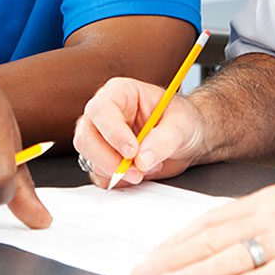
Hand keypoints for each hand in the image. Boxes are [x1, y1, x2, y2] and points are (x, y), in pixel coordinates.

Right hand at [73, 77, 206, 187]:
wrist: (188, 139)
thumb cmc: (182, 120)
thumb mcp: (181, 124)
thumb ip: (163, 140)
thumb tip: (142, 159)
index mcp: (120, 93)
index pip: (102, 110)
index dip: (113, 132)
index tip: (131, 151)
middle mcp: (105, 114)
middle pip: (86, 136)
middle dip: (107, 158)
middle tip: (134, 171)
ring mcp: (101, 137)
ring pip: (89, 158)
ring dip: (115, 171)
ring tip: (145, 169)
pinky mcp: (104, 159)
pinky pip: (98, 175)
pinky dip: (117, 181)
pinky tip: (140, 173)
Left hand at [131, 179, 274, 274]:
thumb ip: (263, 225)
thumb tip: (228, 249)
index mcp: (267, 202)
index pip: (209, 221)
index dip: (176, 241)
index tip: (150, 257)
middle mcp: (273, 215)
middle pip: (212, 238)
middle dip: (172, 258)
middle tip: (141, 273)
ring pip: (234, 256)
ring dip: (197, 271)